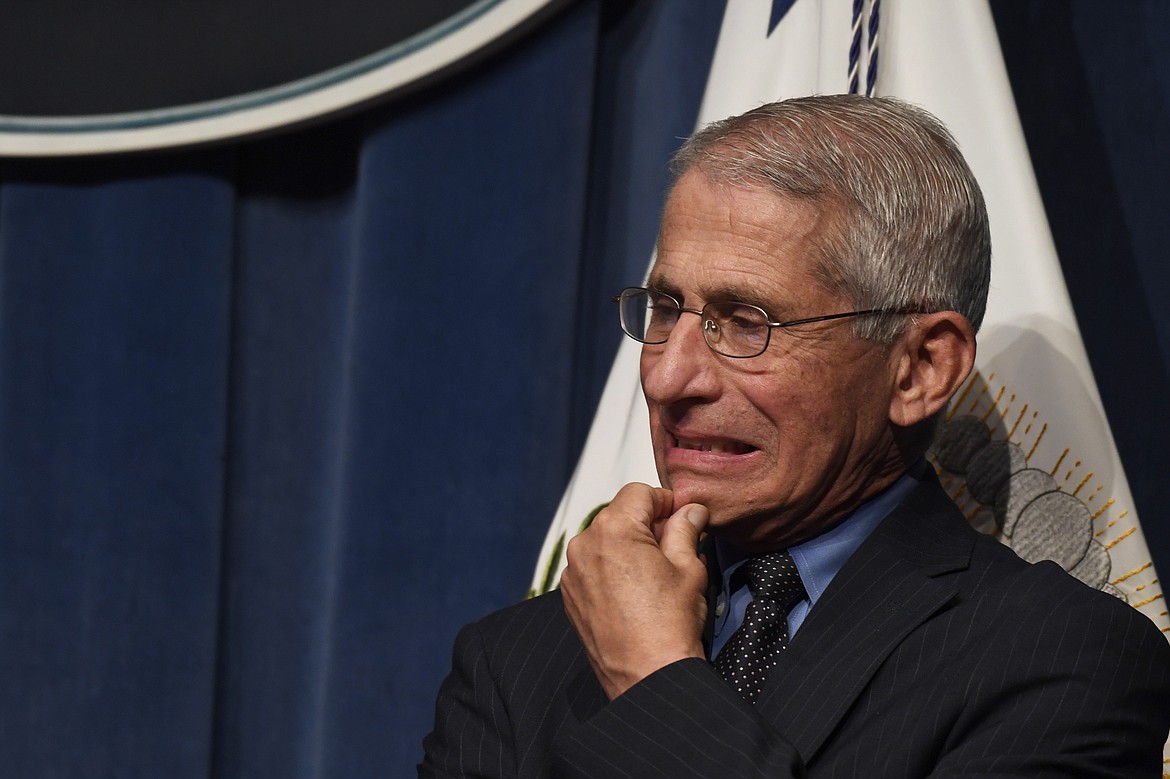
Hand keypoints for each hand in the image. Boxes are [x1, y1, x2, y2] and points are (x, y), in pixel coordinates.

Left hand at [560, 482, 710, 699]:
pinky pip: (592, 567)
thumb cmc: (669, 624)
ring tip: (655, 572)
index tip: (683, 516)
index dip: (665, 501)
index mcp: (613, 529)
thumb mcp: (688, 568)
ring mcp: (573, 572)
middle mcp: (585, 545)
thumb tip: (690, 511)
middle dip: (646, 524)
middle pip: (618, 515)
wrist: (646, 678)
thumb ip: (685, 530)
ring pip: (604, 541)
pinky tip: (635, 591)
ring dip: (628, 546)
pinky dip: (611, 568)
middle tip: (675, 545)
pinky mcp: (570, 596)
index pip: (639, 493)